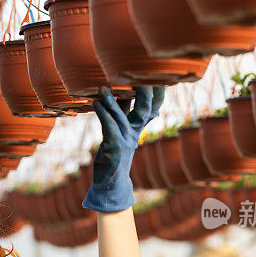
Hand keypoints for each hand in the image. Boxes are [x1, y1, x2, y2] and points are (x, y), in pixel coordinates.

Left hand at [83, 85, 165, 212]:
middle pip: (144, 109)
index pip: (151, 105)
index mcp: (137, 127)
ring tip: (103, 87)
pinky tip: (97, 103)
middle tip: (143, 74)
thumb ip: (121, 112)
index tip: (158, 73)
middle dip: (145, 92)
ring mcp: (125, 140)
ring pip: (122, 117)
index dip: (156, 90)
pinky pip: (109, 128)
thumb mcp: (118, 131)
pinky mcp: (114, 148)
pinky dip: (103, 114)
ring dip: (112, 101)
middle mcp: (134, 132)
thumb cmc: (113, 154)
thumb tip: (122, 93)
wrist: (110, 183)